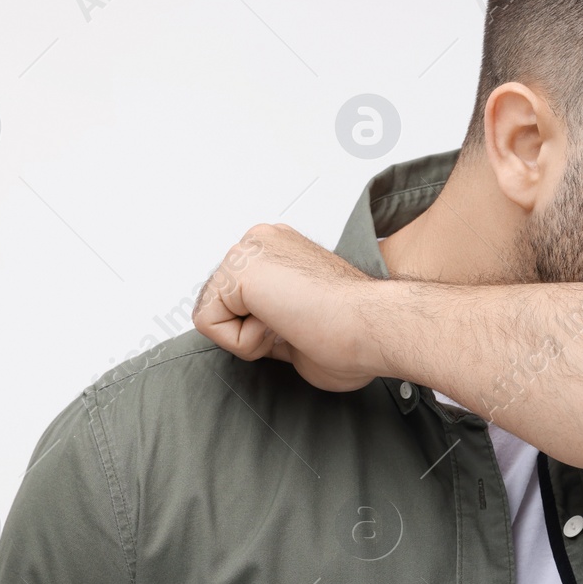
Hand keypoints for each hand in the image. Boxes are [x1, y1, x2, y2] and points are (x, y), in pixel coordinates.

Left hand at [193, 223, 379, 391]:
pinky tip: (280, 326)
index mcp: (281, 250)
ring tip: (291, 326)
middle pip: (222, 304)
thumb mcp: (301, 319)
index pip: (240, 299)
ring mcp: (248, 250)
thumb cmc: (357, 330)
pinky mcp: (237, 269)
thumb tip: (255, 331)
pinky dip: (242, 342)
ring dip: (250, 337)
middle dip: (252, 330)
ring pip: (214, 313)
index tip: (305, 324)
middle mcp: (262, 241)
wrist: (375, 326)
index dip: (265, 329)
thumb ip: (271, 317)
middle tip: (298, 327)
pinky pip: (208, 322)